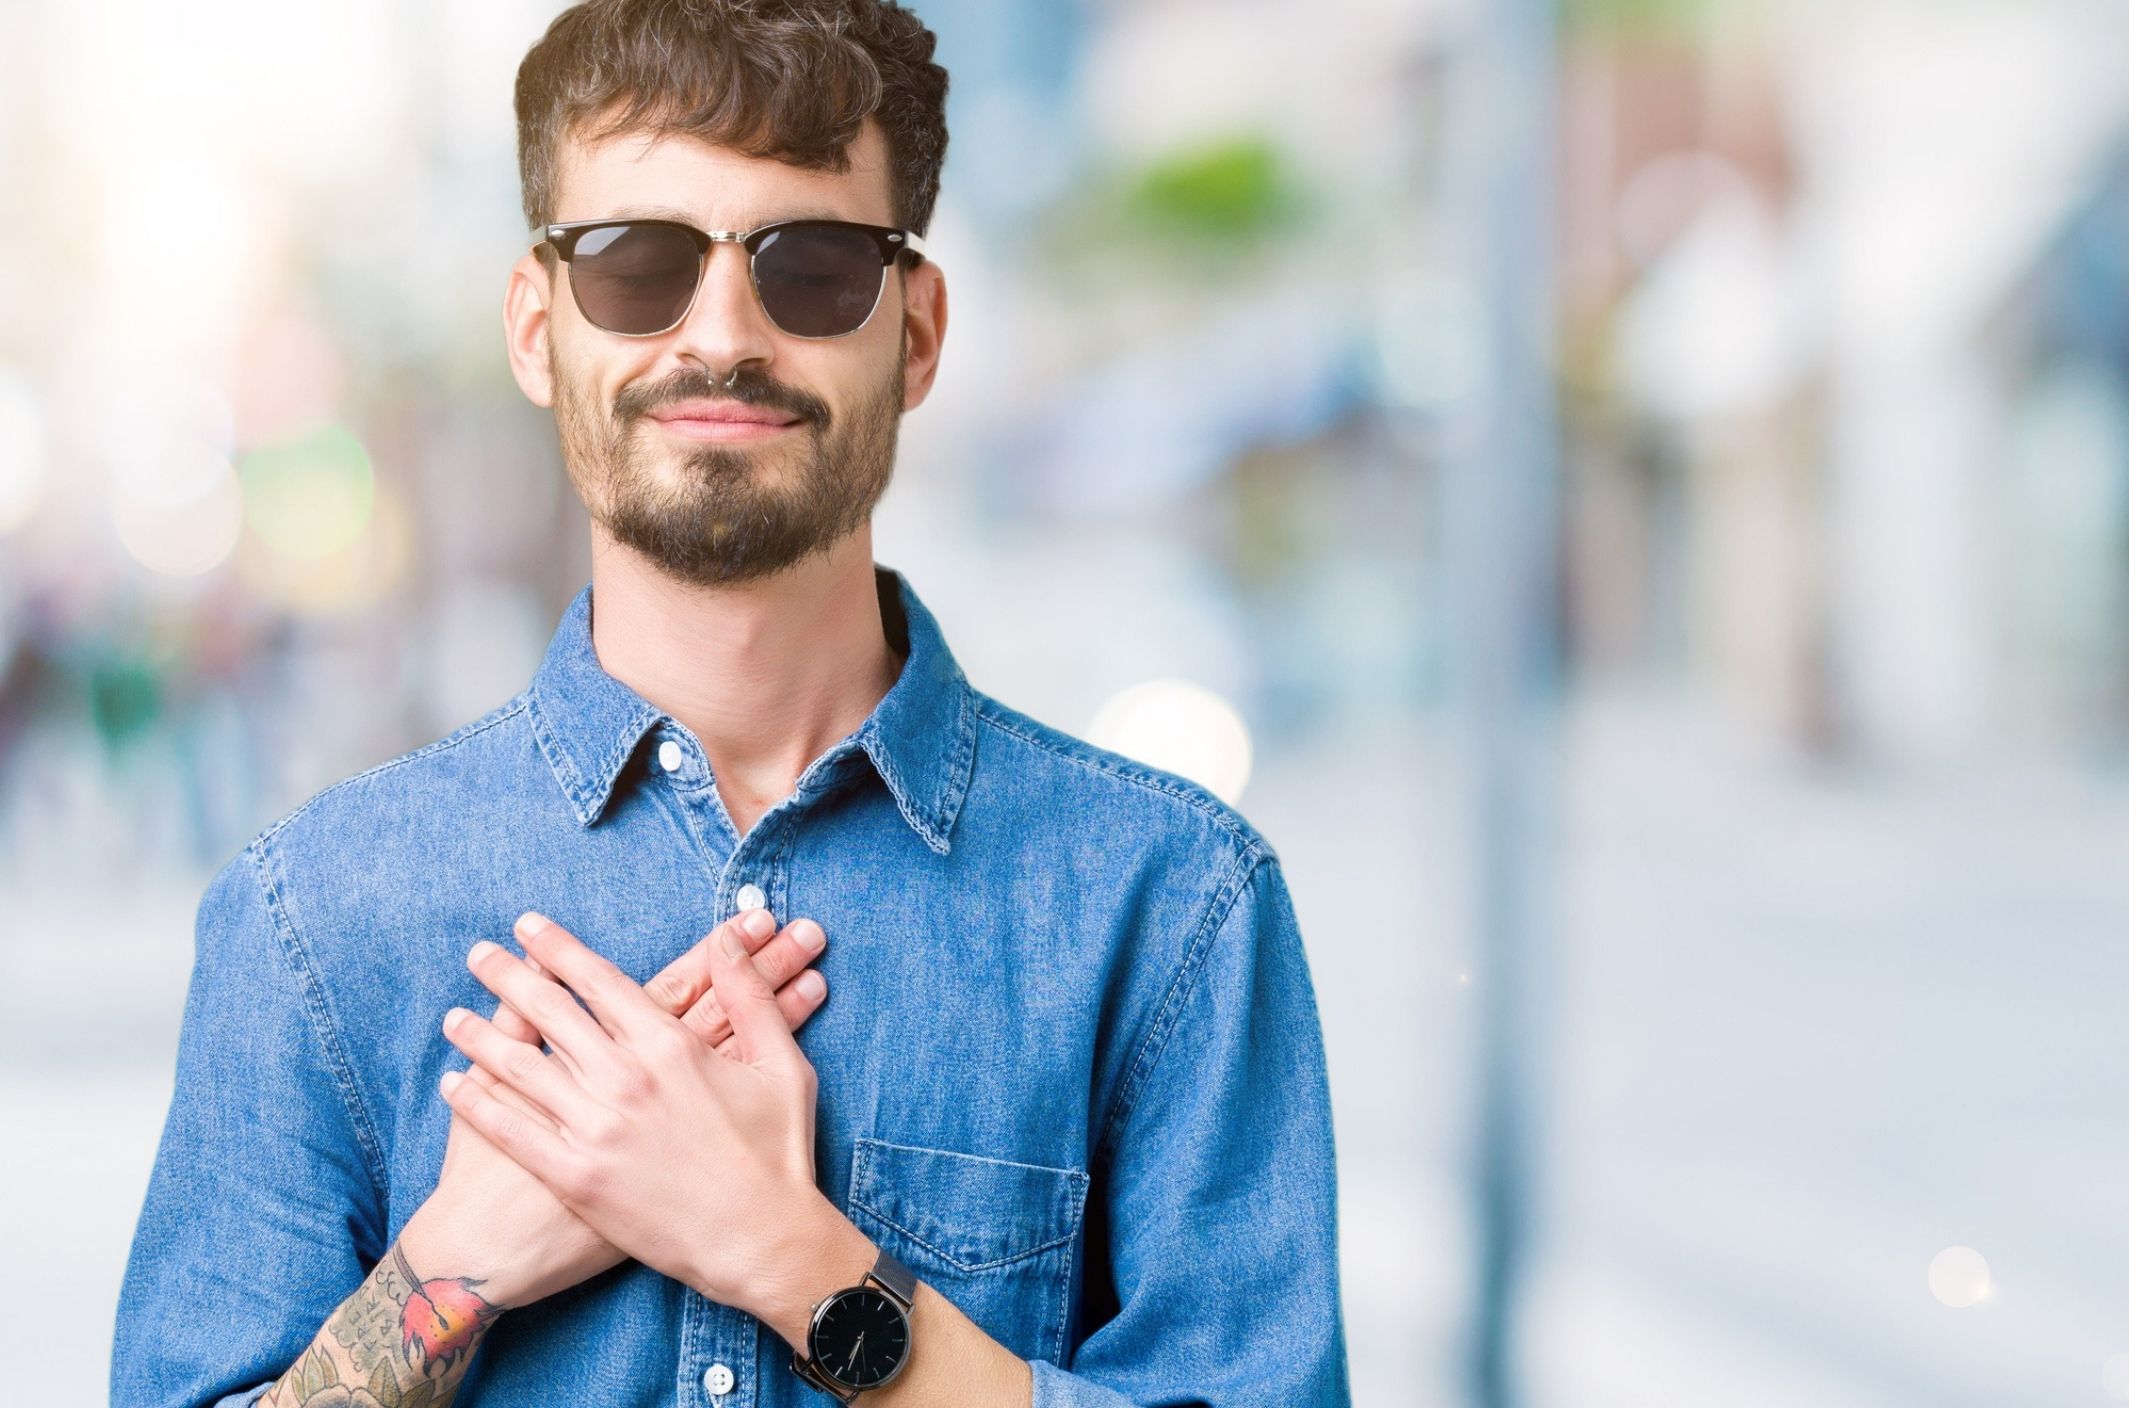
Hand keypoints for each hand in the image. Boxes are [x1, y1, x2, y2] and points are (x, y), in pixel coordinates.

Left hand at [404, 911, 830, 1308]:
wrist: (762, 1241)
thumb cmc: (777, 1152)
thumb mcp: (781, 1064)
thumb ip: (750, 998)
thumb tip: (727, 941)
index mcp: (670, 1046)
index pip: (598, 980)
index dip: (557, 949)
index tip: (528, 927)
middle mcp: (625, 1079)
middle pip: (549, 1012)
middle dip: (507, 976)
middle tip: (478, 954)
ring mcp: (596, 1130)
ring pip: (520, 1067)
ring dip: (479, 1035)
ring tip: (452, 1015)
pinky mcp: (578, 1178)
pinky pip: (512, 1131)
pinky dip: (477, 1104)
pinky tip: (453, 1083)